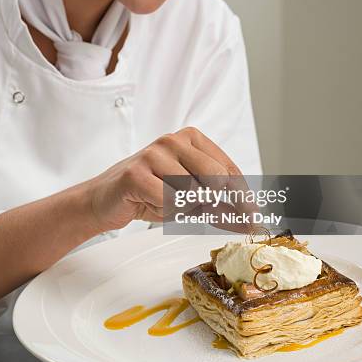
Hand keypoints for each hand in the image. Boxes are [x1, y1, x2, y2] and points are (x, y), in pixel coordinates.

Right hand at [86, 126, 243, 231]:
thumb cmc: (150, 193)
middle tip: (194, 209)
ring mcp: (154, 153)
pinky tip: (149, 201)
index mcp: (191, 138)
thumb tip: (251, 222)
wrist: (106, 200)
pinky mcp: (136, 172)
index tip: (254, 219)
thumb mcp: (191, 199)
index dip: (243, 197)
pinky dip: (163, 210)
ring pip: (192, 192)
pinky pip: (168, 201)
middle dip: (211, 202)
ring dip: (181, 207)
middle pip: (216, 179)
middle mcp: (174, 140)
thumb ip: (220, 207)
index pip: (229, 169)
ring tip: (162, 200)